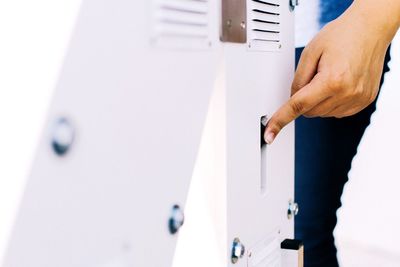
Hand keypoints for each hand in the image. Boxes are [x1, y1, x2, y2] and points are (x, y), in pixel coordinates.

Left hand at [264, 0, 398, 143]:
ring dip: (318, 100)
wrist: (370, 29)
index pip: (298, 106)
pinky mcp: (364, 101)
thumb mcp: (310, 52)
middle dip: (304, 98)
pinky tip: (338, 83)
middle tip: (314, 76)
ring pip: (322, 113)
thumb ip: (298, 79)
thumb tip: (292, 98)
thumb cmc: (342, 35)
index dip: (280, 120)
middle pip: (309, 111)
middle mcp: (347, 93)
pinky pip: (337, 112)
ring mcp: (357, 99)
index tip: (269, 134)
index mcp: (332, 80)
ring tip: (330, 75)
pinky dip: (331, 102)